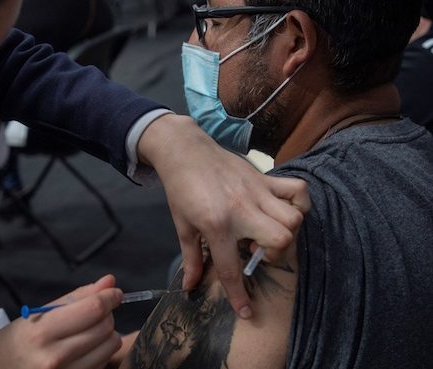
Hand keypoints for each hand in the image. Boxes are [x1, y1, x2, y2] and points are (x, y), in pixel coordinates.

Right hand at [0, 275, 122, 368]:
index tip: (114, 293)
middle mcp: (54, 358)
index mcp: (41, 332)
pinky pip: (103, 363)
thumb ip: (76, 297)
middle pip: (104, 327)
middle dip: (105, 314)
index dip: (109, 297)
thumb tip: (109, 282)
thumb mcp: (38, 314)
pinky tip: (84, 350)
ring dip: (105, 334)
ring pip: (109, 346)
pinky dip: (100, 352)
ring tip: (86, 332)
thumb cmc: (15, 342)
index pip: (92, 309)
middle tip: (92, 313)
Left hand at [138, 114, 309, 318]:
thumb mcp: (182, 226)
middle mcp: (242, 210)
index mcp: (216, 225)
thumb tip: (190, 287)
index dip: (239, 295)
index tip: (247, 312)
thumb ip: (191, 258)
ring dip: (287, 232)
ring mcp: (258, 192)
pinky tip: (283, 210)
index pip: (231, 269)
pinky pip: (298, 189)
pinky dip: (299, 203)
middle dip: (275, 254)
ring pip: (294, 218)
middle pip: (281, 240)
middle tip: (257, 250)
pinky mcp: (266, 178)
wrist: (185, 151)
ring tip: (268, 231)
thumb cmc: (181, 190)